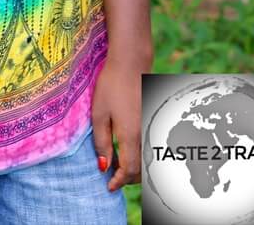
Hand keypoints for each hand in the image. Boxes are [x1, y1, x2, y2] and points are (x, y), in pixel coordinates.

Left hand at [91, 59, 142, 189]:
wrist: (131, 65)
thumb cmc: (111, 87)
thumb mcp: (98, 114)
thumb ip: (101, 142)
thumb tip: (103, 167)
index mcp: (130, 135)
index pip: (129, 170)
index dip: (119, 182)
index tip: (108, 187)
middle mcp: (146, 135)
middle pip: (142, 170)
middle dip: (127, 178)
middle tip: (111, 177)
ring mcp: (153, 129)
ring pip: (148, 161)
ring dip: (135, 169)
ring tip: (117, 165)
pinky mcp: (155, 123)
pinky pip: (151, 149)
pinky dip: (141, 157)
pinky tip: (127, 151)